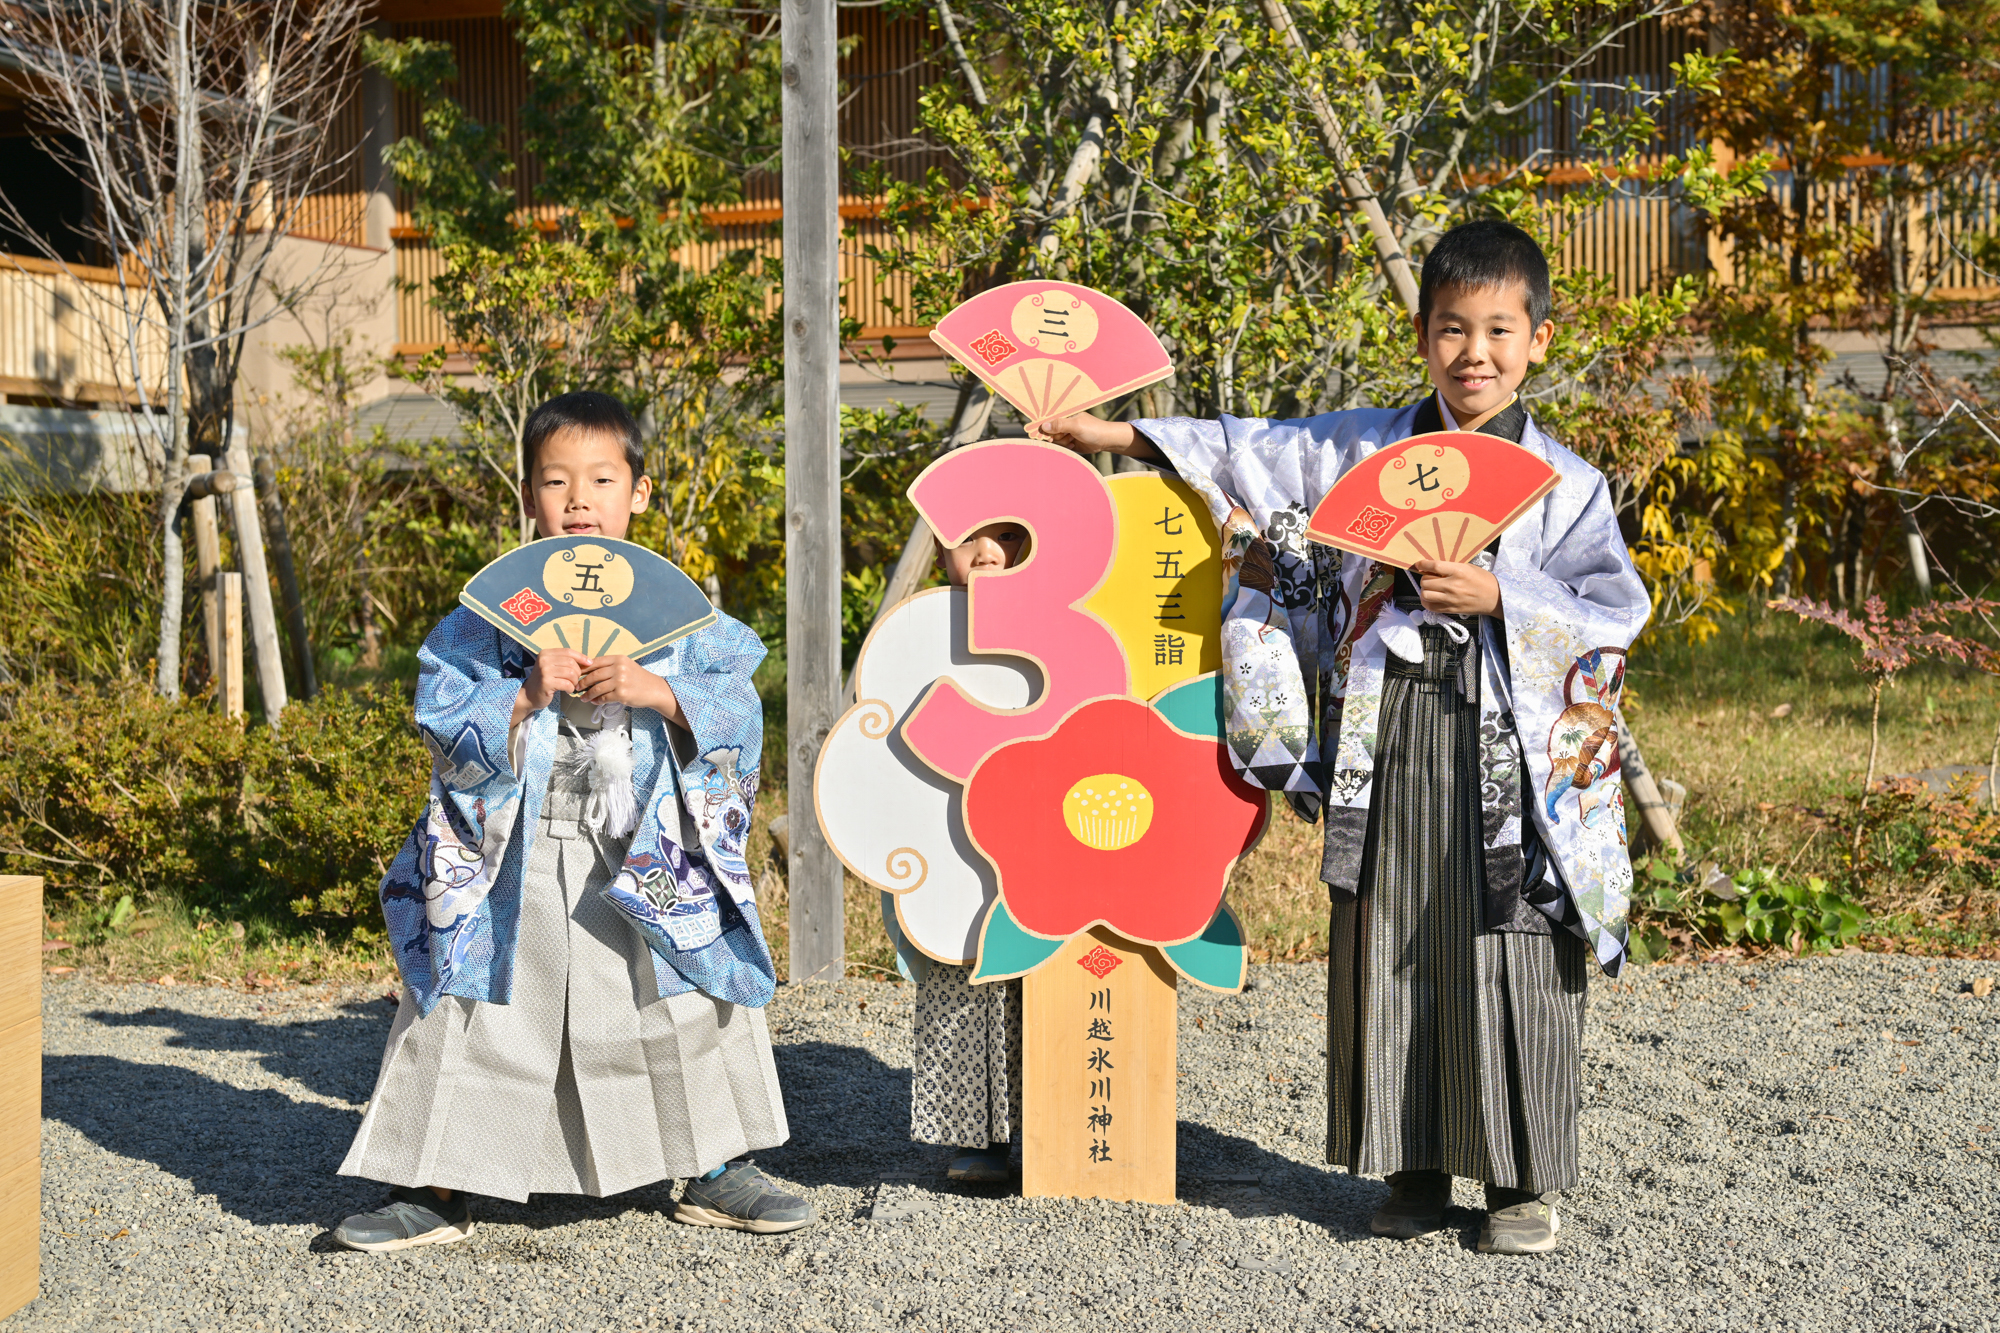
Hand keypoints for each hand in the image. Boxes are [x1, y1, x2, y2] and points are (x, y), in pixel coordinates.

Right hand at [518, 648, 586, 716]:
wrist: (528, 696)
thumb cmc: (545, 681)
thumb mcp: (553, 667)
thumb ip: (566, 661)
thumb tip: (588, 660)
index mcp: (546, 653)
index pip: (568, 651)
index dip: (581, 657)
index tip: (589, 663)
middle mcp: (544, 660)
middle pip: (571, 662)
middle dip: (577, 672)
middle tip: (575, 680)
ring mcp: (544, 671)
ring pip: (570, 673)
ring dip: (574, 681)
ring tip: (571, 685)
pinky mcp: (546, 683)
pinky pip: (567, 684)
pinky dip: (570, 688)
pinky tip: (567, 690)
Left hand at [577, 654, 683, 724]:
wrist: (654, 689)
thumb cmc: (638, 678)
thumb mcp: (625, 666)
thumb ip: (610, 666)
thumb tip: (589, 671)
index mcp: (619, 659)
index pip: (595, 662)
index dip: (584, 669)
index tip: (576, 674)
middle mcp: (619, 668)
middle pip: (594, 675)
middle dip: (582, 683)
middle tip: (577, 687)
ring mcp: (620, 682)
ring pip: (597, 688)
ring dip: (587, 694)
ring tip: (583, 697)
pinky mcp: (622, 694)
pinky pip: (604, 698)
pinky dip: (597, 700)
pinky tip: (594, 701)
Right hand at [1031, 413, 1157, 459]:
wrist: (1106, 441)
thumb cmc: (1093, 429)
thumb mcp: (1076, 425)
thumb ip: (1060, 425)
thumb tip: (1043, 426)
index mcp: (1064, 415)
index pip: (1048, 418)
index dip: (1041, 425)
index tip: (1035, 431)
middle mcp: (1064, 423)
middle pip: (1049, 431)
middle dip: (1054, 436)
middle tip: (1064, 437)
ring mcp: (1066, 433)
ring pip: (1054, 440)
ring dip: (1061, 443)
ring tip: (1071, 440)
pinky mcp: (1069, 442)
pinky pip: (1060, 446)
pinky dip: (1065, 447)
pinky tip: (1073, 445)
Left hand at [1411, 559, 1501, 616]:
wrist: (1495, 597)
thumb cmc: (1482, 580)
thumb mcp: (1468, 567)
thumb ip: (1450, 567)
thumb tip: (1432, 568)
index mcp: (1459, 571)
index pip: (1435, 566)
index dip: (1423, 564)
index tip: (1419, 564)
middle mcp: (1453, 586)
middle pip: (1426, 581)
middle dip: (1424, 578)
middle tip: (1429, 577)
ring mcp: (1451, 599)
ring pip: (1425, 595)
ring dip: (1424, 590)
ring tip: (1430, 588)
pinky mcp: (1451, 609)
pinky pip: (1430, 607)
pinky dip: (1427, 601)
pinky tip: (1432, 598)